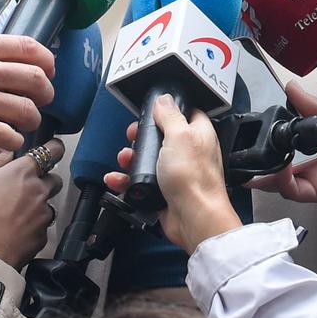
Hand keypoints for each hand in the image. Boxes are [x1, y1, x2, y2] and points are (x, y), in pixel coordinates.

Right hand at [0, 141, 63, 267]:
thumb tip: (8, 150)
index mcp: (24, 172)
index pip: (52, 150)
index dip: (54, 147)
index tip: (53, 148)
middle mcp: (40, 189)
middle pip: (54, 178)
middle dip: (45, 180)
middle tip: (26, 187)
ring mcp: (44, 212)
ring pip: (48, 203)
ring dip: (38, 204)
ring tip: (17, 213)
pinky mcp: (44, 234)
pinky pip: (42, 225)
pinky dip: (34, 225)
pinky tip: (17, 230)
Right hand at [104, 94, 240, 252]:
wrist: (193, 217)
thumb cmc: (194, 178)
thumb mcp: (179, 136)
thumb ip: (170, 116)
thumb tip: (164, 99)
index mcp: (198, 135)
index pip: (186, 114)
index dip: (168, 111)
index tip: (151, 112)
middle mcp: (189, 153)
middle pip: (162, 138)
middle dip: (142, 138)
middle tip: (132, 137)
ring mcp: (176, 174)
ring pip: (149, 161)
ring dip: (132, 160)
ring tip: (124, 159)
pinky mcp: (164, 193)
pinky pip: (142, 183)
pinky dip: (128, 181)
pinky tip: (118, 179)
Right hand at [250, 81, 316, 226]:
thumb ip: (316, 107)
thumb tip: (292, 89)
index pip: (290, 141)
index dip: (274, 136)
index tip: (262, 124)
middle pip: (280, 163)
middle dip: (262, 157)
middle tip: (252, 145)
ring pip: (281, 179)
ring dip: (267, 169)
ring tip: (262, 155)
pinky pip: (293, 189)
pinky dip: (281, 180)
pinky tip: (279, 168)